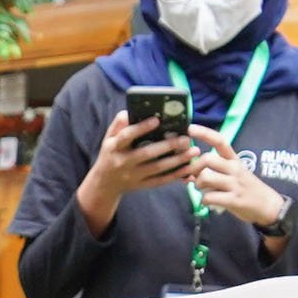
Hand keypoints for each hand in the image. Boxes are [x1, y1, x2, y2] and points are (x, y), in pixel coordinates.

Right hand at [76, 109, 196, 227]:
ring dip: (177, 160)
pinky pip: (161, 180)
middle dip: (167, 146)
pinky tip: (189, 168)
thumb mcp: (109, 139)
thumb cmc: (111, 154)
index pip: (126, 136)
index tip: (157, 119)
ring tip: (194, 151)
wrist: (104, 184)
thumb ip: (118, 125)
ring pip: (157, 168)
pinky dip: (176, 175)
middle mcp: (122, 162)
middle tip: (185, 138)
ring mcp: (132, 176)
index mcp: (114, 147)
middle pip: (146, 154)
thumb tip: (129, 112)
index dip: (141, 128)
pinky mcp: (141, 185)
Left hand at [183, 127, 288, 231]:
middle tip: (194, 178)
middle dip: (194, 169)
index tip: (190, 128)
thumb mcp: (233, 174)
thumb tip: (190, 171)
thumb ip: (214, 170)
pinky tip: (209, 201)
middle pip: (207, 159)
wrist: (267, 205)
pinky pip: (208, 197)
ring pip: (205, 177)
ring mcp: (234, 184)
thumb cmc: (245, 188)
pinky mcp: (233, 200)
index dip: (204, 134)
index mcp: (234, 159)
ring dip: (198, 185)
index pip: (220, 141)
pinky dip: (204, 200)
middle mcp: (234, 168)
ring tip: (204, 190)